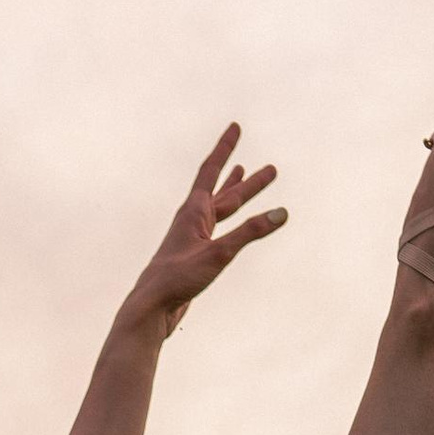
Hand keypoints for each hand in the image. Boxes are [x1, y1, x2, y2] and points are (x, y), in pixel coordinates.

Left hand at [110, 126, 287, 342]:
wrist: (152, 307)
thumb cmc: (178, 278)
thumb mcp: (218, 254)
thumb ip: (250, 232)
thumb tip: (280, 213)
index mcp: (193, 212)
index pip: (211, 170)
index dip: (224, 148)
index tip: (235, 127)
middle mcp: (193, 220)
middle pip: (225, 193)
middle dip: (248, 180)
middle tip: (272, 170)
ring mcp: (194, 238)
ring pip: (222, 210)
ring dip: (237, 194)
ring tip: (248, 176)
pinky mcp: (196, 255)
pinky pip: (219, 231)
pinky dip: (232, 221)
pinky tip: (234, 222)